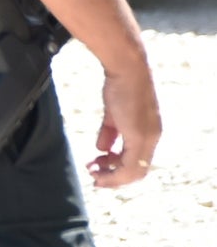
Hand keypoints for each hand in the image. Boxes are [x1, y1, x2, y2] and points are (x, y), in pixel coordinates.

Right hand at [89, 58, 160, 187]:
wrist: (127, 69)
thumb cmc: (119, 86)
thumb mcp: (113, 113)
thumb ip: (110, 132)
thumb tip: (101, 149)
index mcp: (149, 133)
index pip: (138, 162)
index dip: (118, 171)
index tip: (98, 169)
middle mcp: (152, 137)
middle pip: (136, 172)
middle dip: (112, 177)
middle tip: (93, 175)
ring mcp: (147, 137)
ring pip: (133, 172)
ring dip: (112, 176)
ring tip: (93, 172)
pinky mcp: (140, 136)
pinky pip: (130, 165)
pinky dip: (113, 172)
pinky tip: (97, 165)